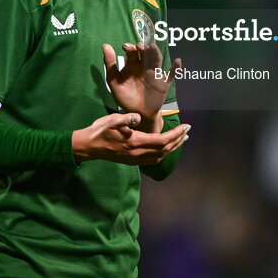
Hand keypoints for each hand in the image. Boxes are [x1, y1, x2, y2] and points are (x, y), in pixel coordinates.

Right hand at [71, 112, 189, 164]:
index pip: (162, 140)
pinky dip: (163, 154)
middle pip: (164, 150)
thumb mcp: (112, 120)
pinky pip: (153, 160)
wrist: (89, 146)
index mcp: (135, 142)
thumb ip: (127, 118)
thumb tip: (137, 117)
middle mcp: (138, 153)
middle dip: (178, 141)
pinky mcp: (132, 161)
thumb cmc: (100, 130)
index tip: (186, 127)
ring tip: (181, 140)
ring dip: (172, 148)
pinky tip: (166, 149)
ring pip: (160, 157)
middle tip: (188, 132)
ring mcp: (135, 159)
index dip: (176, 135)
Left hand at [102, 42, 181, 131]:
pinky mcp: (163, 83)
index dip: (130, 47)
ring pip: (157, 60)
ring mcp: (155, 74)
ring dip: (156, 53)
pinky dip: (176, 68)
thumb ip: (110, 65)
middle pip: (146, 53)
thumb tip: (105, 45)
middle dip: (143, 48)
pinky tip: (177, 61)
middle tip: (139, 46)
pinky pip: (171, 75)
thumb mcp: (114, 81)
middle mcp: (144, 67)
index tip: (126, 46)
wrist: (137, 114)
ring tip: (152, 47)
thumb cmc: (125, 97)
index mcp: (132, 65)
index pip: (132, 52)